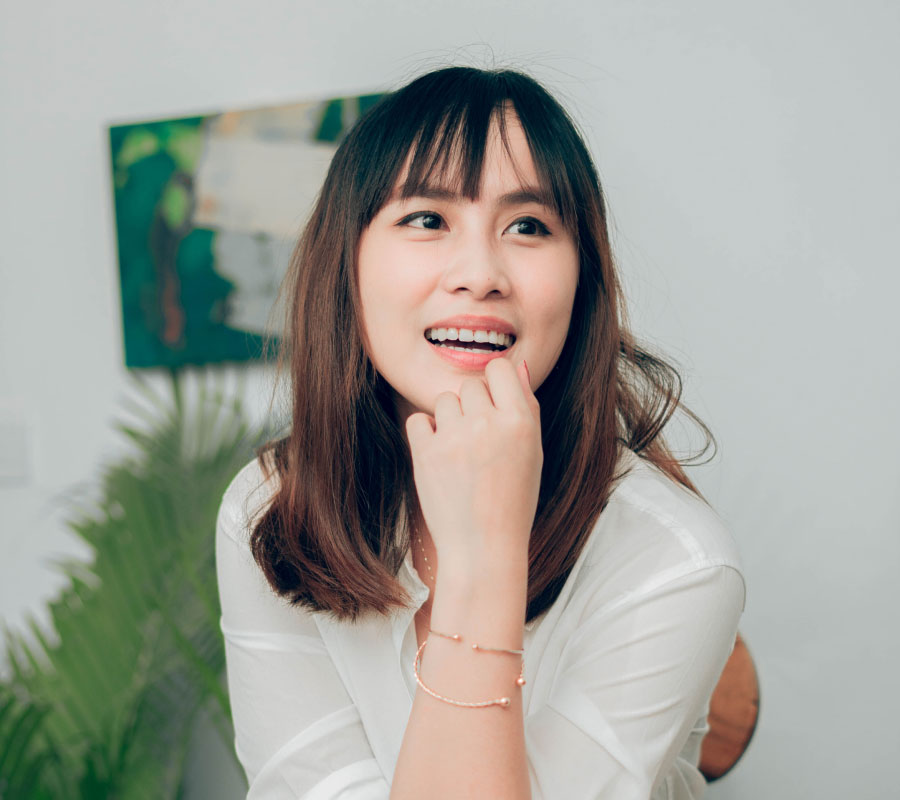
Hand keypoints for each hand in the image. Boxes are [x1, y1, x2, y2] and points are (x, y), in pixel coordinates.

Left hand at [405, 359, 541, 569]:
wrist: (484, 547)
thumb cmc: (513, 500)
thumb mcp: (533, 453)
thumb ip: (527, 407)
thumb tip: (519, 367)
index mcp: (520, 422)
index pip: (499, 368)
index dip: (494, 383)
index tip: (493, 405)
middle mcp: (488, 424)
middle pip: (470, 385)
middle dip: (472, 406)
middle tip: (479, 441)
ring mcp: (455, 438)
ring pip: (444, 400)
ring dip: (449, 419)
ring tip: (461, 451)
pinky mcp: (425, 453)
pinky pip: (418, 420)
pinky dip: (425, 434)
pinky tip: (440, 455)